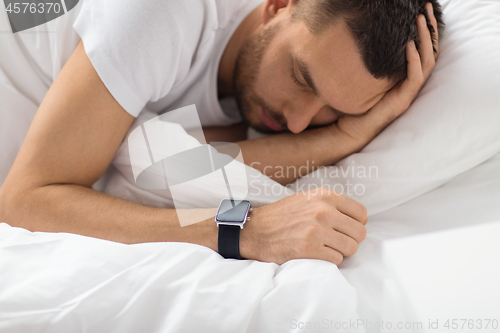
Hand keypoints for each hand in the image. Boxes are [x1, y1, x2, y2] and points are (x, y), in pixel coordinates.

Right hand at [239, 189, 367, 264]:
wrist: (255, 230)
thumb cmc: (282, 216)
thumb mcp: (307, 199)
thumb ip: (331, 204)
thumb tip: (359, 218)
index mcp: (324, 196)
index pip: (361, 213)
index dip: (356, 224)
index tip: (345, 230)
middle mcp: (323, 211)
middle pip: (359, 233)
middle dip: (350, 240)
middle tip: (335, 242)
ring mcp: (316, 230)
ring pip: (351, 248)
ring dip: (340, 251)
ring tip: (324, 248)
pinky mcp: (309, 249)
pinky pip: (337, 259)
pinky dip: (329, 260)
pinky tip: (316, 254)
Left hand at [334, 2, 439, 143]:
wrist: (352, 127)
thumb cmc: (358, 102)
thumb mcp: (368, 75)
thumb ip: (376, 59)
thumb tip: (370, 36)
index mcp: (408, 76)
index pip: (425, 49)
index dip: (427, 30)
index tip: (423, 10)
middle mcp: (412, 83)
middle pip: (431, 52)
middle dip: (430, 28)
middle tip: (427, 8)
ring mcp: (410, 92)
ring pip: (427, 61)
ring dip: (424, 39)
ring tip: (419, 19)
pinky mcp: (403, 100)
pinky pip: (415, 77)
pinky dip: (413, 59)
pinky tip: (408, 44)